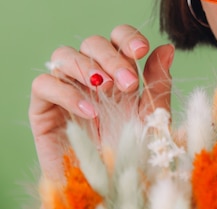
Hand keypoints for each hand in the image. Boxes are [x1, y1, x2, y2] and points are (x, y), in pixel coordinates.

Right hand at [29, 24, 174, 180]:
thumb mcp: (152, 115)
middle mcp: (91, 75)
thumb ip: (158, 82)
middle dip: (112, 57)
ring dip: (87, 67)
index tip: (140, 50)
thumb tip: (167, 47)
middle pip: (92, 43)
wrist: (109, 185)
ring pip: (64, 55)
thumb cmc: (133, 150)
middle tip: (128, 83)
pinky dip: (66, 92)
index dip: (127, 37)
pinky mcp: (43, 109)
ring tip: (106, 89)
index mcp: (118, 71)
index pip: (117, 38)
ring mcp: (66, 89)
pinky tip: (90, 111)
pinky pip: (44, 84)